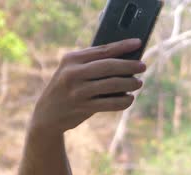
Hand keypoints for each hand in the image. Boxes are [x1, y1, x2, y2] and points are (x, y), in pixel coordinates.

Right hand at [30, 39, 146, 134]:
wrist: (47, 115)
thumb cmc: (67, 88)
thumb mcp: (72, 71)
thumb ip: (92, 64)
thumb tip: (125, 60)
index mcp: (71, 59)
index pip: (102, 50)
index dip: (122, 46)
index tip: (138, 43)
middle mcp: (73, 73)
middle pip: (109, 66)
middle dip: (129, 66)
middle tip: (143, 66)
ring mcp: (78, 91)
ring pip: (112, 85)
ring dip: (130, 83)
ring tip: (139, 83)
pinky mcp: (83, 107)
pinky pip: (110, 103)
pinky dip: (123, 101)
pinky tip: (129, 98)